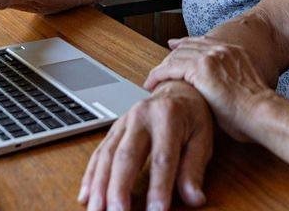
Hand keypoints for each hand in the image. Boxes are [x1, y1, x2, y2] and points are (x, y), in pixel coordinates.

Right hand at [79, 80, 212, 210]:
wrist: (178, 90)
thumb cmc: (192, 116)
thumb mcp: (203, 139)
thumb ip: (195, 169)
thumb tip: (194, 198)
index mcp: (168, 117)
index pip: (162, 158)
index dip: (159, 187)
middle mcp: (142, 116)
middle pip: (126, 156)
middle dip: (119, 188)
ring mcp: (124, 122)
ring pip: (107, 155)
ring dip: (99, 185)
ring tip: (96, 210)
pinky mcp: (114, 129)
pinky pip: (99, 153)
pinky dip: (91, 176)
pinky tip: (86, 195)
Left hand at [143, 37, 273, 140]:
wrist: (261, 112)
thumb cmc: (255, 112)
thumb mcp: (243, 89)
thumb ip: (228, 85)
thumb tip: (219, 97)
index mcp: (234, 52)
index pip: (203, 43)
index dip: (185, 44)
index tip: (174, 46)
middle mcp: (222, 50)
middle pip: (187, 47)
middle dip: (170, 56)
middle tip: (158, 68)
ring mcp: (211, 57)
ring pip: (177, 57)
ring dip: (162, 68)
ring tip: (152, 80)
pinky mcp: (200, 69)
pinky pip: (171, 68)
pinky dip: (159, 75)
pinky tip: (152, 83)